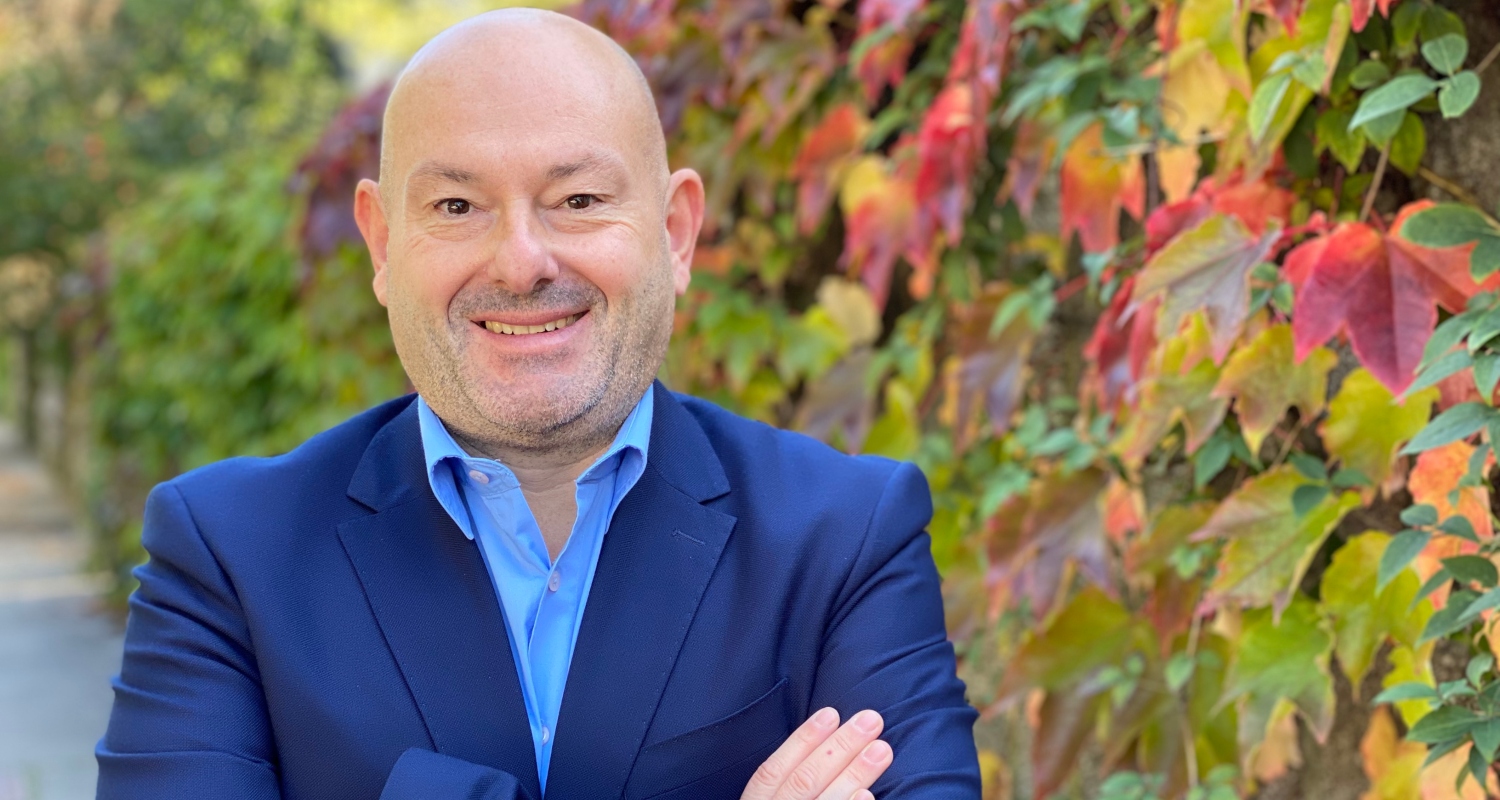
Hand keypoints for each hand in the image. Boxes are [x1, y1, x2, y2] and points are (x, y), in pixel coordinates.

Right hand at [739, 707, 891, 799]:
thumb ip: (783, 781)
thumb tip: (821, 745)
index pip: (773, 770)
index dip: (802, 740)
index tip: (831, 713)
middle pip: (803, 782)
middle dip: (838, 748)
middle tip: (871, 720)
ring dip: (854, 774)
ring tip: (882, 749)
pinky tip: (869, 796)